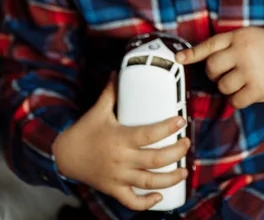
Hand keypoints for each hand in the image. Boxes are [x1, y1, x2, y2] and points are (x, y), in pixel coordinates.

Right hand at [52, 73, 189, 210]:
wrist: (63, 156)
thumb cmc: (83, 132)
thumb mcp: (98, 110)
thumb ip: (111, 92)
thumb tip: (118, 72)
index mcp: (120, 138)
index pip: (149, 134)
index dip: (167, 128)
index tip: (181, 121)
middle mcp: (121, 159)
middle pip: (155, 159)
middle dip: (176, 153)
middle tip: (187, 144)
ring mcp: (118, 177)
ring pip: (149, 182)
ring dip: (170, 179)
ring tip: (184, 171)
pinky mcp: (113, 189)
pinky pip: (132, 201)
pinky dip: (146, 203)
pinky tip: (160, 197)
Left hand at [176, 28, 263, 108]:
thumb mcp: (248, 36)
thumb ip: (226, 43)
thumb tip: (196, 56)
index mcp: (239, 36)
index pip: (210, 45)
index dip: (192, 53)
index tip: (179, 58)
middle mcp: (242, 52)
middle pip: (212, 68)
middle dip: (214, 74)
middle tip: (225, 73)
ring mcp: (250, 71)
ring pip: (222, 86)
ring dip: (228, 87)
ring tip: (241, 81)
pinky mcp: (258, 88)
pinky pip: (235, 101)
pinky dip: (238, 100)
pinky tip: (247, 92)